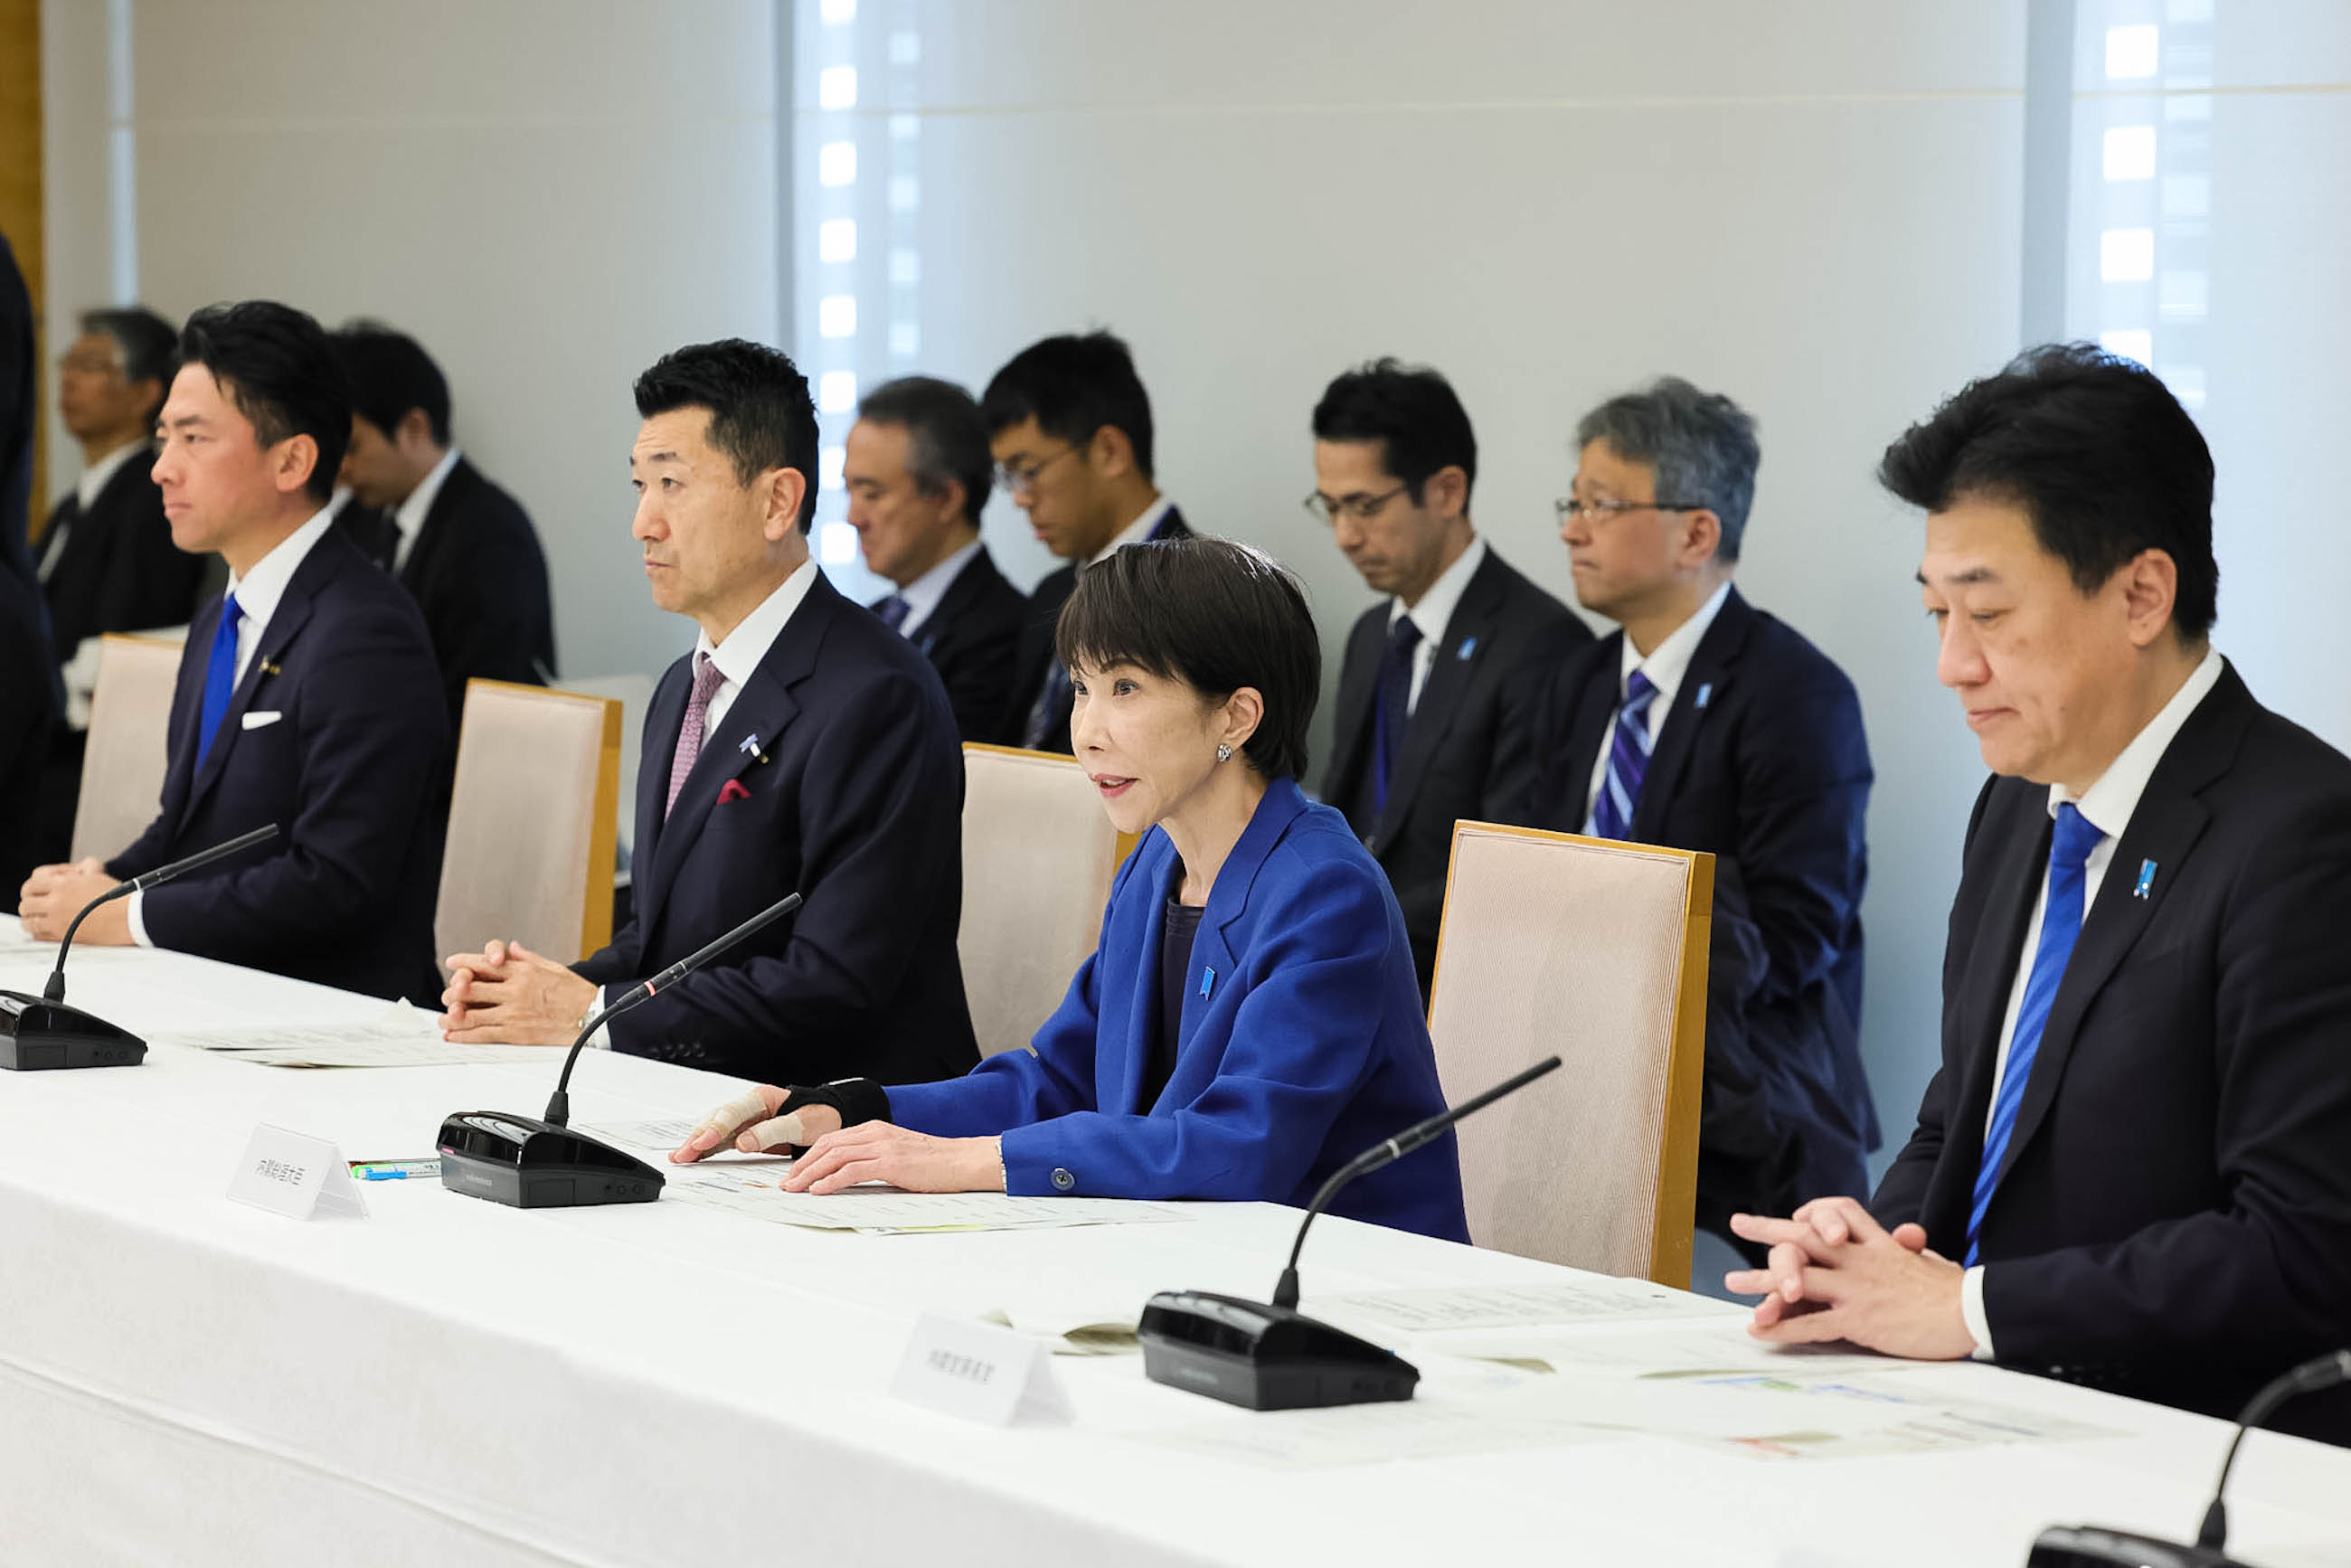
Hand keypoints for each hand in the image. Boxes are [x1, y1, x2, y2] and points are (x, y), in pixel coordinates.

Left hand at [18, 860, 129, 943]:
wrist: (131, 916)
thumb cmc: (118, 897)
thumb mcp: (97, 874)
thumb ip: (81, 868)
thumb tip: (80, 868)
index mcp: (63, 884)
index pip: (31, 885)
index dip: (32, 888)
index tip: (36, 892)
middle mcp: (56, 903)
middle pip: (26, 904)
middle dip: (29, 905)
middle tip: (35, 906)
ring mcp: (59, 921)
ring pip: (29, 922)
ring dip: (32, 919)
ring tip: (39, 919)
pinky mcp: (65, 937)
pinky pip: (39, 936)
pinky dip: (39, 933)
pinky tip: (46, 929)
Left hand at [439, 938, 597, 1044]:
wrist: (592, 1014)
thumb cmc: (576, 992)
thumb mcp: (552, 966)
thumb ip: (527, 957)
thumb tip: (512, 948)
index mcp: (522, 971)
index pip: (485, 963)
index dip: (464, 962)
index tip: (452, 963)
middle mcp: (514, 990)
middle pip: (472, 988)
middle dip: (454, 992)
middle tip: (446, 997)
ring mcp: (513, 1012)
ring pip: (472, 1014)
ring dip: (453, 1018)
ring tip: (444, 1021)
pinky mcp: (516, 1032)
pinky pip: (483, 1034)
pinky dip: (464, 1036)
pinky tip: (455, 1037)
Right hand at [670, 1085, 843, 1162]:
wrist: (829, 1118)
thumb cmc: (819, 1116)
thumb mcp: (801, 1124)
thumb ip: (772, 1132)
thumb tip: (742, 1143)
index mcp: (761, 1099)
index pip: (732, 1112)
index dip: (716, 1128)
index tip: (702, 1143)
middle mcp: (749, 1107)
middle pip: (717, 1120)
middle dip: (698, 1137)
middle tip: (682, 1155)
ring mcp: (745, 1120)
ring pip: (715, 1129)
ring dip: (697, 1143)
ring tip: (679, 1157)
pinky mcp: (745, 1133)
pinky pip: (722, 1140)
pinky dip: (707, 1148)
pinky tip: (693, 1157)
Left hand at [782, 1123, 1003, 1194]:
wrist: (962, 1161)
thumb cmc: (935, 1162)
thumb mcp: (899, 1153)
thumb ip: (874, 1157)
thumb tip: (847, 1175)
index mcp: (876, 1128)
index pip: (832, 1139)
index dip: (809, 1156)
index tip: (795, 1173)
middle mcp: (875, 1133)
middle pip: (827, 1145)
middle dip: (802, 1165)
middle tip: (787, 1183)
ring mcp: (883, 1146)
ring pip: (834, 1156)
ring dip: (810, 1174)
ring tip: (795, 1188)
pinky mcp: (891, 1162)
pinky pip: (852, 1170)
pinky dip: (831, 1180)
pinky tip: (819, 1189)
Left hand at [1723, 1199, 1972, 1360]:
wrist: (1971, 1312)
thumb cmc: (1956, 1290)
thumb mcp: (1930, 1259)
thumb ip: (1910, 1249)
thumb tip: (1911, 1239)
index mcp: (1880, 1244)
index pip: (1840, 1214)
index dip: (1815, 1212)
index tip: (1796, 1215)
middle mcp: (1861, 1260)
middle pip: (1807, 1237)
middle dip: (1770, 1229)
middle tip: (1740, 1222)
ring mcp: (1857, 1289)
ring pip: (1800, 1279)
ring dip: (1763, 1280)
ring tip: (1734, 1280)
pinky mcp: (1859, 1319)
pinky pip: (1812, 1322)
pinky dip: (1783, 1325)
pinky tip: (1760, 1328)